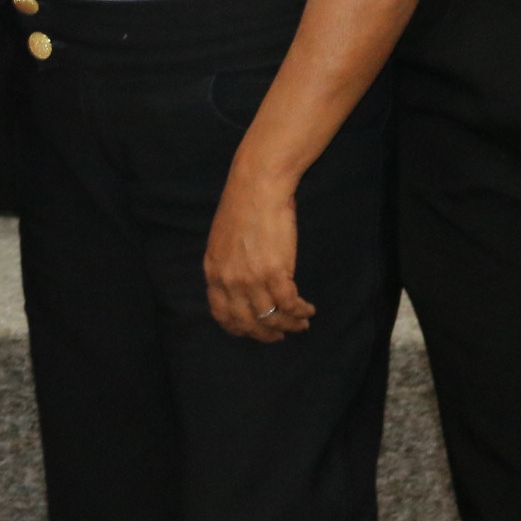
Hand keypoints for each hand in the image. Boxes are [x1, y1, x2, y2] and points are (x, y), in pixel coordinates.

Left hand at [204, 170, 313, 341]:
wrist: (258, 185)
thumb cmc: (243, 206)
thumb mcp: (221, 240)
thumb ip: (226, 266)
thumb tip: (239, 287)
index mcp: (213, 272)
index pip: (222, 315)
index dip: (240, 328)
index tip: (254, 330)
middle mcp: (228, 280)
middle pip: (248, 322)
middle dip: (266, 333)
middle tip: (280, 335)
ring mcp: (251, 279)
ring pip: (271, 316)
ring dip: (289, 324)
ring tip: (301, 323)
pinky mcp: (274, 272)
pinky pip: (289, 304)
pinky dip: (300, 311)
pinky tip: (307, 310)